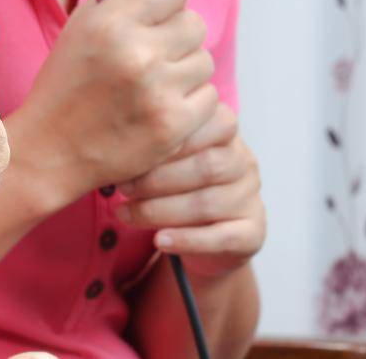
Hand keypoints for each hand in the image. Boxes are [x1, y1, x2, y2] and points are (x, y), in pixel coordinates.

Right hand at [13, 0, 219, 196]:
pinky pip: (210, 97)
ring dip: (185, 71)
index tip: (158, 13)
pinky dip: (191, 103)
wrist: (51, 150)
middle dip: (177, 38)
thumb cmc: (66, 85)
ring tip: (154, 85)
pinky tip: (162, 108)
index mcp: (110, 21)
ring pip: (205, 60)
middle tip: (152, 56)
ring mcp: (157, 91)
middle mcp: (136, 52)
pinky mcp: (173, 126)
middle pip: (194, 23)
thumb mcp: (86, 26)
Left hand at [116, 103, 265, 279]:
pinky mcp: (252, 233)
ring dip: (161, 210)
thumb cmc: (177, 184)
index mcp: (226, 133)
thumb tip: (114, 144)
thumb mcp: (168, 157)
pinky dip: (186, 240)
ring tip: (126, 214)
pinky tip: (159, 241)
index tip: (132, 151)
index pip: (212, 124)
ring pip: (208, 203)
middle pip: (207, 166)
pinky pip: (221, 237)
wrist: (205, 234)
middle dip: (158, 179)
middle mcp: (244, 163)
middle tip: (123, 187)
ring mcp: (250, 198)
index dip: (173, 139)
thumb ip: (155, 144)